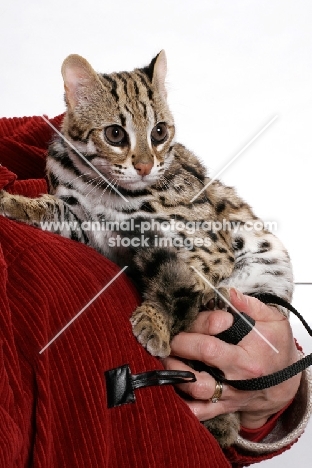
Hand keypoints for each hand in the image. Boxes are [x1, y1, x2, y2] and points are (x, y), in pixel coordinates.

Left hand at [163, 289, 300, 428]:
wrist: (285, 381)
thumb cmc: (275, 346)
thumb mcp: (272, 321)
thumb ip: (250, 306)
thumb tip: (228, 294)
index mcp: (247, 357)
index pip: (210, 346)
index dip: (193, 330)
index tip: (186, 318)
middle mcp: (236, 379)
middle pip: (196, 370)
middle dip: (176, 350)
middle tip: (168, 337)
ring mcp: (228, 395)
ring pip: (194, 391)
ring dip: (174, 374)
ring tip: (166, 356)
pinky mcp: (222, 406)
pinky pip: (198, 412)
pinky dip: (182, 403)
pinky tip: (171, 385)